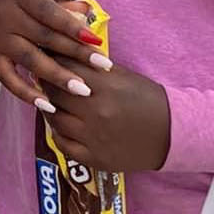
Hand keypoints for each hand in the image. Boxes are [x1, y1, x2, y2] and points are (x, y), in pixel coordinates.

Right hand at [0, 0, 110, 109]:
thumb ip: (61, 3)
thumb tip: (87, 15)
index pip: (50, 13)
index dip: (73, 27)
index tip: (96, 41)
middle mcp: (8, 19)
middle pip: (45, 38)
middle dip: (76, 53)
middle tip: (101, 66)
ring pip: (31, 60)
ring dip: (58, 77)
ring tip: (82, 90)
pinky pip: (10, 80)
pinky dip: (28, 94)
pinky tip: (48, 105)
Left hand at [41, 58, 171, 173]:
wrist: (171, 133)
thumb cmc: (148, 99)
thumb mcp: (124, 76)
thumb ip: (94, 68)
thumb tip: (65, 55)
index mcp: (106, 88)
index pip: (66, 69)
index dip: (53, 62)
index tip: (46, 57)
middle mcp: (96, 113)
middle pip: (56, 94)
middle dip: (47, 83)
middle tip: (42, 77)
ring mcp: (93, 138)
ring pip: (55, 119)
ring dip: (49, 108)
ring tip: (50, 100)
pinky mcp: (94, 158)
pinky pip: (63, 144)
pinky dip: (57, 133)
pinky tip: (59, 124)